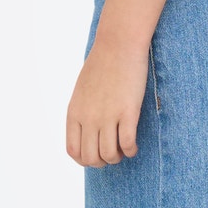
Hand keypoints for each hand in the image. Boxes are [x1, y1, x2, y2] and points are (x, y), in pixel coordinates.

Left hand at [65, 35, 149, 166]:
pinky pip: (127, 144)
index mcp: (74, 113)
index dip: (86, 160)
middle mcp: (88, 118)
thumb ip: (82, 112)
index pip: (74, 151)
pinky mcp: (127, 112)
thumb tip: (88, 132)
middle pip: (91, 158)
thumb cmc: (103, 65)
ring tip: (124, 148)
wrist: (118, 44)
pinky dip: (131, 150)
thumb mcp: (82, 91)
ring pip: (109, 155)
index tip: (97, 155)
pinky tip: (134, 144)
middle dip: (103, 162)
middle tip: (113, 153)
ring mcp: (107, 115)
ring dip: (118, 157)